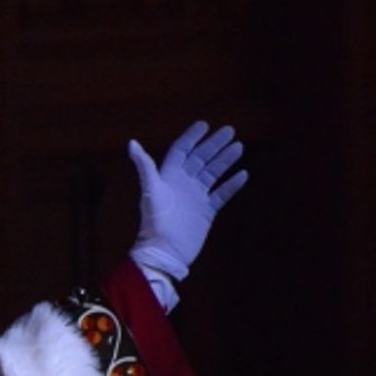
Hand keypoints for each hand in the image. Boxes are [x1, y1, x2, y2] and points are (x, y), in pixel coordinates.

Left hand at [127, 121, 246, 279]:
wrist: (165, 251)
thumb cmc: (155, 220)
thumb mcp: (150, 190)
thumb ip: (144, 166)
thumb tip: (131, 143)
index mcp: (168, 176)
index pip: (182, 150)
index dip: (192, 137)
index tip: (205, 124)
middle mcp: (183, 184)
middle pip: (201, 158)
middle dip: (214, 144)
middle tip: (230, 130)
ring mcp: (195, 197)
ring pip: (213, 173)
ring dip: (225, 160)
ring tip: (239, 146)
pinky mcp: (206, 211)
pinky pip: (221, 194)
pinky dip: (231, 185)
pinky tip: (243, 174)